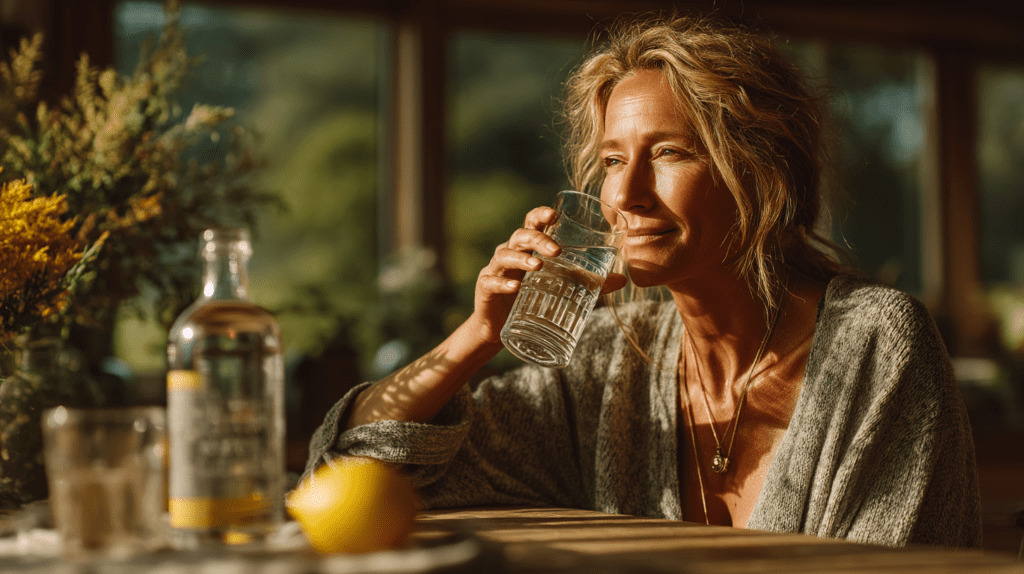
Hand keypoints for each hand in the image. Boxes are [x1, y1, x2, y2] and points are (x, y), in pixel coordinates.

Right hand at [467, 206, 626, 344]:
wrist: (499, 328)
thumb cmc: (530, 300)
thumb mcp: (560, 289)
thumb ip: (588, 283)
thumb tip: (622, 279)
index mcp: (528, 248)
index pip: (532, 223)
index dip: (540, 215)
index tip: (554, 214)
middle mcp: (510, 253)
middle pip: (521, 235)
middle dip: (538, 238)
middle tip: (557, 250)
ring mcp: (496, 270)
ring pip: (505, 255)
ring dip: (522, 258)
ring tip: (538, 266)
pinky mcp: (486, 288)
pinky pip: (492, 281)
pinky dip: (503, 283)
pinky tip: (515, 287)